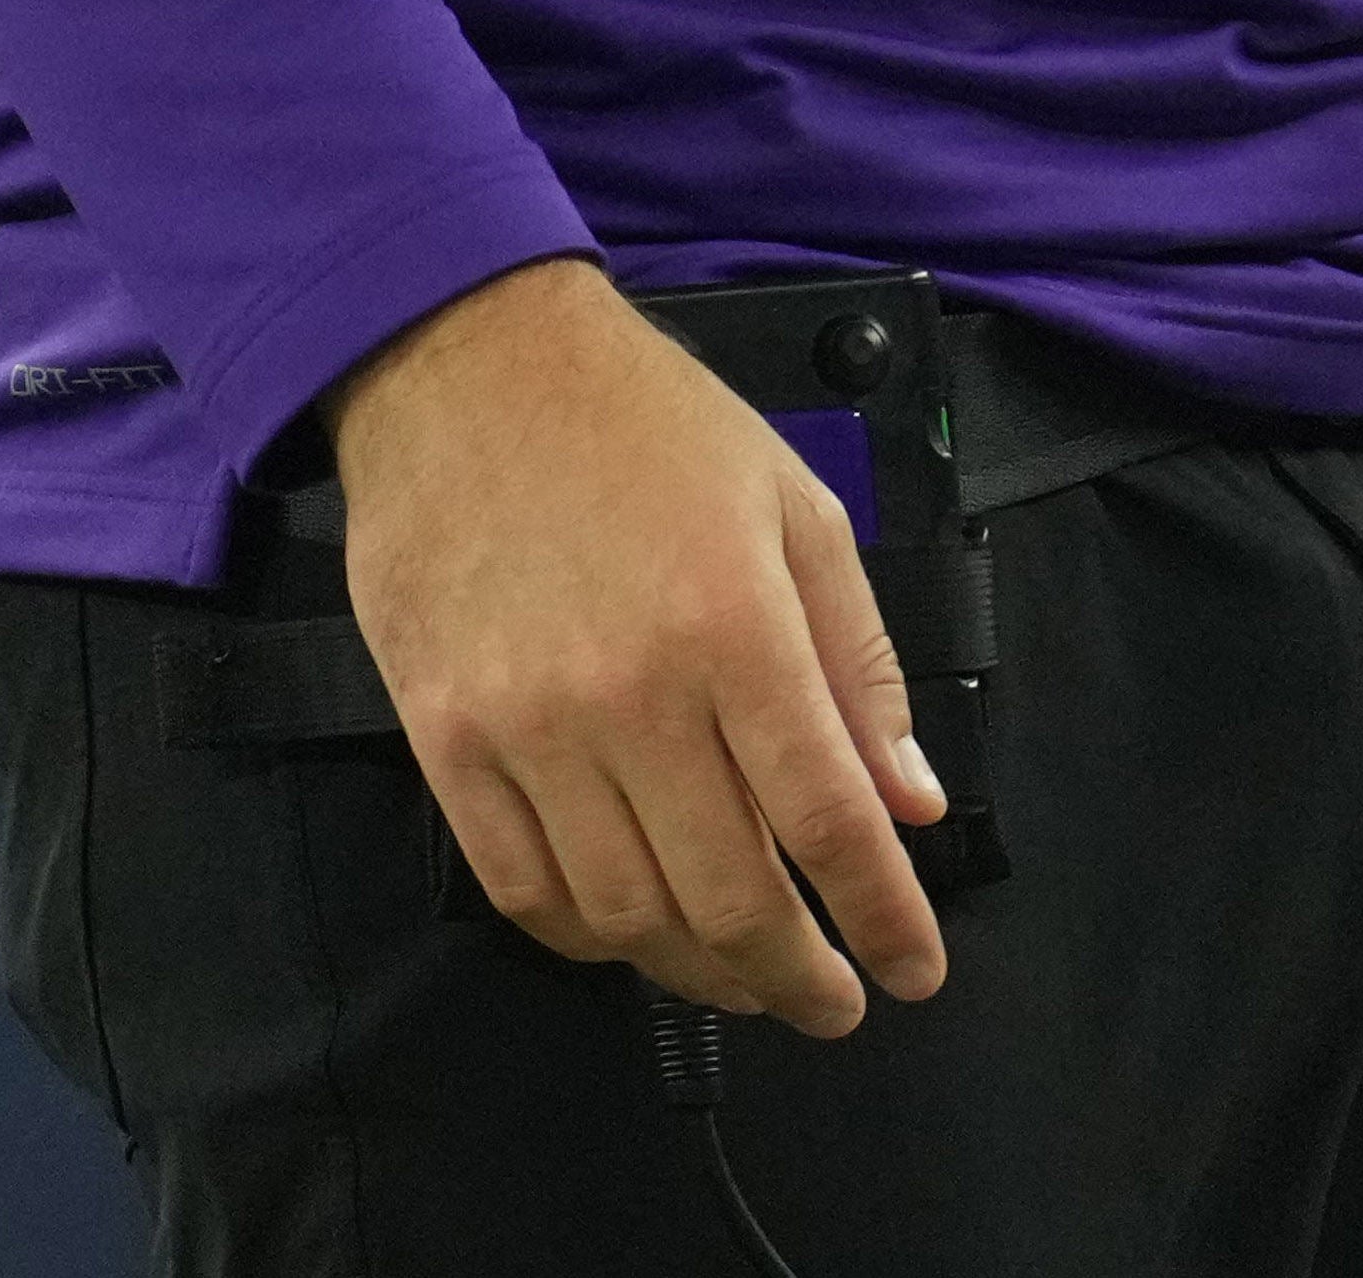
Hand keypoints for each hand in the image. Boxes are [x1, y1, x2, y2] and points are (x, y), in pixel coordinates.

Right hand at [323, 259, 950, 1040]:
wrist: (466, 361)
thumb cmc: (645, 425)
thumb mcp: (794, 507)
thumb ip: (860, 661)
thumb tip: (909, 800)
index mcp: (736, 626)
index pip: (830, 821)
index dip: (886, 920)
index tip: (916, 973)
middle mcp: (632, 692)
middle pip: (729, 896)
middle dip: (796, 977)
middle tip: (828, 1001)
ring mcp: (527, 725)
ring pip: (626, 913)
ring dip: (697, 971)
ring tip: (740, 974)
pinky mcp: (446, 738)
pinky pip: (521, 886)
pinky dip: (587, 938)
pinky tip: (632, 934)